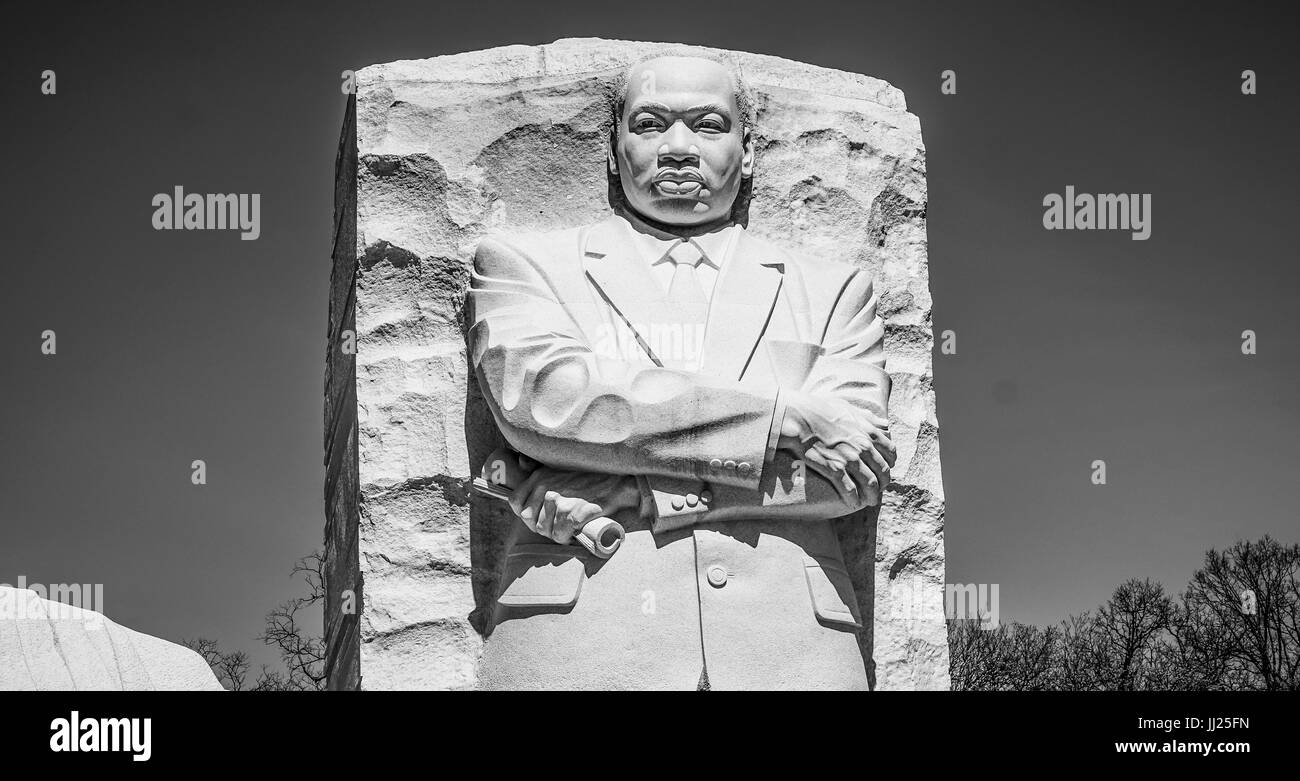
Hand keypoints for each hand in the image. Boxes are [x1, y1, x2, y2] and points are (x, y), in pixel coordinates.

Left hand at [508, 459, 639, 544]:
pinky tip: (574, 532)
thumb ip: (537, 468)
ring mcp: (559, 500)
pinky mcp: (572, 513)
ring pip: (544, 530)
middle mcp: (545, 487)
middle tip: (558, 525)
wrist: (616, 483)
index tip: (540, 516)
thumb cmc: (588, 478)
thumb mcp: (558, 467)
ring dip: (556, 533)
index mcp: (539, 477)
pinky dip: (566, 538)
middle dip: (542, 526)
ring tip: (567, 528)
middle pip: (530, 520)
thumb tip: (520, 461)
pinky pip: (559, 535)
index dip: (526, 514)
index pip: (516, 502)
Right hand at [777, 392, 896, 504]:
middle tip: (878, 490)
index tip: (884, 470)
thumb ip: (868, 418)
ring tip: (870, 501)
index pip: (890, 453)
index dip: (889, 464)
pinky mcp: (834, 470)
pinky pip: (850, 490)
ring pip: (870, 484)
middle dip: (883, 484)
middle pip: (883, 471)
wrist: (798, 417)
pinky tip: (853, 503)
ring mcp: (849, 460)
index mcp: (869, 432)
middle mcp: (864, 447)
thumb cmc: (820, 409)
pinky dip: (854, 499)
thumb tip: (883, 424)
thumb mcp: (849, 408)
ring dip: (872, 496)